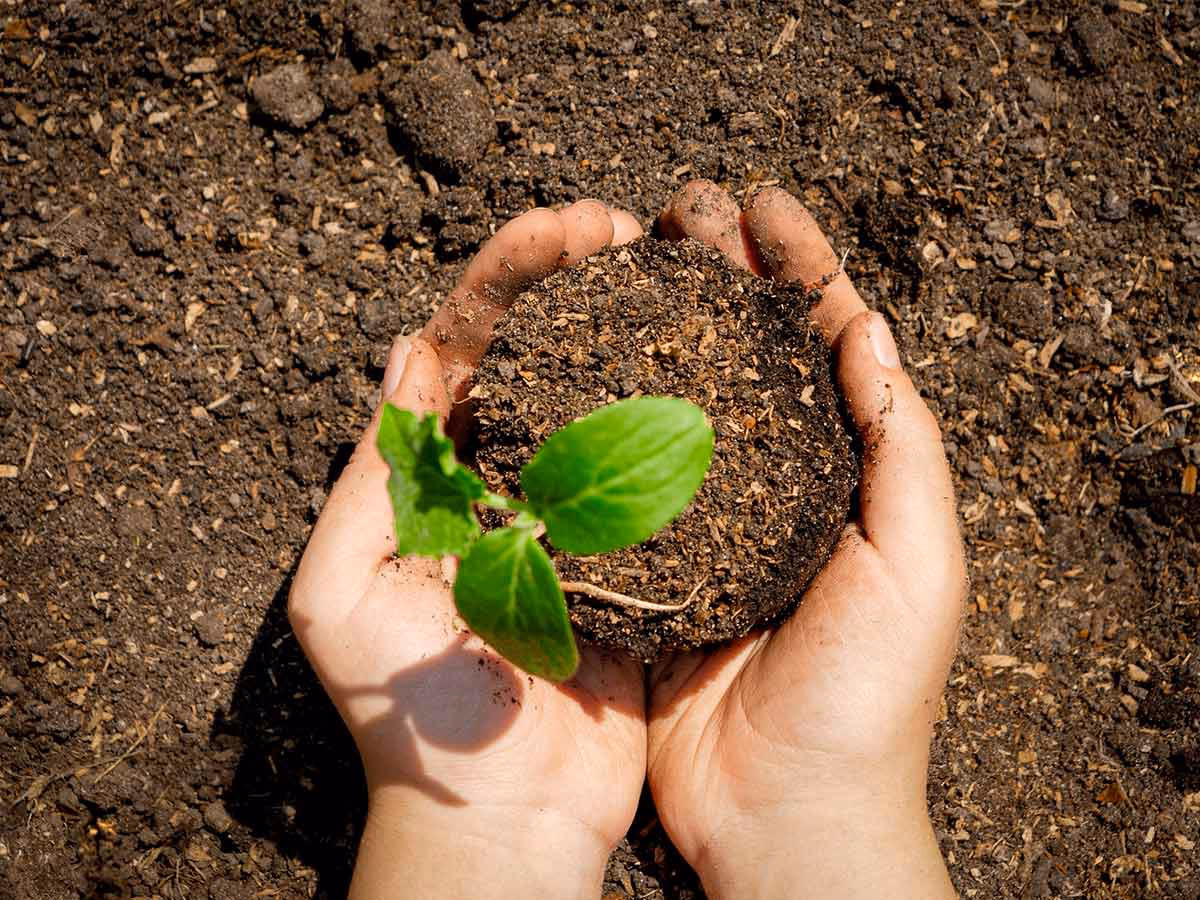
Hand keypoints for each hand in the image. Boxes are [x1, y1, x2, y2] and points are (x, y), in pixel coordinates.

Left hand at [289, 202, 648, 898]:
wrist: (498, 820)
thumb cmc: (411, 717)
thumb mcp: (346, 593)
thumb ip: (373, 477)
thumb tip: (404, 353)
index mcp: (430, 476)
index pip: (465, 345)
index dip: (509, 276)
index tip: (566, 229)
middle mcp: (501, 480)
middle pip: (539, 350)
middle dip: (575, 275)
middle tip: (626, 227)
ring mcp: (569, 513)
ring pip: (602, 394)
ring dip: (631, 326)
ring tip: (671, 268)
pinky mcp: (629, 556)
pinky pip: (652, 471)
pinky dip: (676, 414)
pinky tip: (709, 368)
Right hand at [648, 182, 964, 898]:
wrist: (787, 815)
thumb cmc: (869, 698)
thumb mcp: (918, 569)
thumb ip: (902, 450)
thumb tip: (868, 324)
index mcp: (844, 474)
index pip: (823, 344)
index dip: (798, 265)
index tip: (760, 202)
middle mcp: (770, 484)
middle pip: (740, 354)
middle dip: (713, 274)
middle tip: (675, 209)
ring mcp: (700, 519)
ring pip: (671, 396)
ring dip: (648, 324)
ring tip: (618, 256)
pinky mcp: (641, 563)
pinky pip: (615, 472)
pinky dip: (594, 413)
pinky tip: (568, 363)